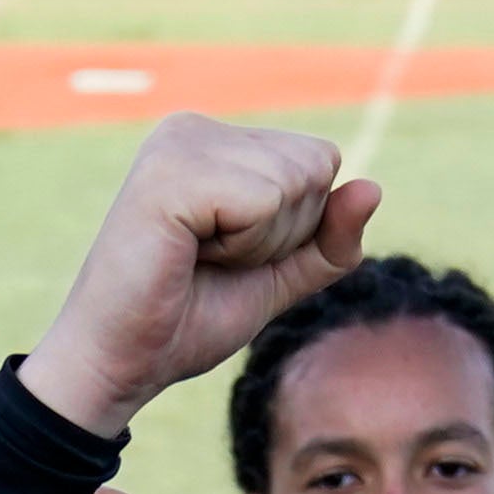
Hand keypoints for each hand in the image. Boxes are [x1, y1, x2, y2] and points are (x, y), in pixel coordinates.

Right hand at [18, 115, 375, 439]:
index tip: (227, 255)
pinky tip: (187, 255)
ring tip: (195, 259)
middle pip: (315, 166)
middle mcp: (193, 127)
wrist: (119, 366)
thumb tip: (374, 186)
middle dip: (282, 235)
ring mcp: (178, 143)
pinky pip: (264, 200)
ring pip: (294, 182)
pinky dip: (242, 245)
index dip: (296, 228)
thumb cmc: (186, 321)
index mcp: (214, 140)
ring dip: (259, 244)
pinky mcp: (170, 173)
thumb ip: (328, 240)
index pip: (321, 161)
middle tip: (209, 262)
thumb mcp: (277, 279)